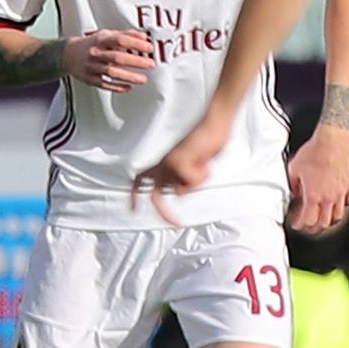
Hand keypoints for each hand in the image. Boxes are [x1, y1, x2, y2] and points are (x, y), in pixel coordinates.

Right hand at [62, 28, 156, 92]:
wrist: (68, 54)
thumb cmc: (91, 44)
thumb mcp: (107, 35)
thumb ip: (126, 35)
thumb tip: (144, 37)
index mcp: (101, 40)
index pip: (120, 40)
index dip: (136, 43)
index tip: (149, 48)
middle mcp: (96, 53)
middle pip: (117, 57)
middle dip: (136, 61)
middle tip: (150, 64)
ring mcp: (92, 67)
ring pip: (111, 72)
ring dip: (129, 76)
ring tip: (143, 79)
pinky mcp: (89, 79)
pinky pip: (104, 84)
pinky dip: (117, 87)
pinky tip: (128, 87)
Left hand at [131, 109, 233, 225]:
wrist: (215, 123)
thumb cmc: (208, 141)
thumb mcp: (194, 164)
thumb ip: (184, 178)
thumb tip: (178, 193)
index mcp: (164, 162)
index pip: (141, 179)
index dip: (135, 195)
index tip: (133, 210)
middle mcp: (163, 163)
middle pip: (157, 196)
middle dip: (166, 213)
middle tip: (177, 224)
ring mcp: (169, 163)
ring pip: (182, 191)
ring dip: (197, 182)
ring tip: (204, 164)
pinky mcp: (178, 162)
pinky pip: (190, 183)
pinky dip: (201, 176)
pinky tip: (205, 162)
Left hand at [285, 124, 348, 233]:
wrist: (332, 141)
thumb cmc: (314, 152)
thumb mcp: (294, 169)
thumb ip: (293, 185)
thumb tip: (294, 193)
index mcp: (313, 195)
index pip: (307, 219)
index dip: (300, 225)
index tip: (297, 224)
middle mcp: (329, 197)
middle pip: (323, 223)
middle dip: (314, 228)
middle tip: (308, 228)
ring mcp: (341, 192)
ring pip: (337, 216)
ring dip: (328, 221)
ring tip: (322, 220)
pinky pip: (348, 203)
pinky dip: (342, 208)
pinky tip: (337, 206)